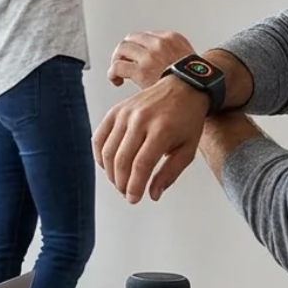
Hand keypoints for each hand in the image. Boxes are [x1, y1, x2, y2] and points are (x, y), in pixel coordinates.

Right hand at [93, 77, 211, 203]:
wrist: (182, 88)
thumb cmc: (187, 120)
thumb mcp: (188, 149)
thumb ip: (170, 173)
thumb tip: (152, 194)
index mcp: (162, 130)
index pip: (141, 164)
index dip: (134, 186)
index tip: (134, 199)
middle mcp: (141, 120)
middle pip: (122, 160)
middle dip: (122, 183)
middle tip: (127, 193)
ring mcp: (125, 114)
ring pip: (108, 151)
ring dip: (110, 173)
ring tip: (120, 182)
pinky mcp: (115, 111)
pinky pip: (99, 138)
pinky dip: (100, 156)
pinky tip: (108, 166)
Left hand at [107, 30, 197, 88]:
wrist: (200, 90)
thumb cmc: (194, 79)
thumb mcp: (186, 57)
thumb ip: (171, 53)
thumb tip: (156, 60)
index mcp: (171, 38)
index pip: (144, 35)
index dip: (135, 47)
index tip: (134, 57)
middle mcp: (159, 43)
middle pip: (130, 39)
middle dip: (123, 52)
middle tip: (121, 62)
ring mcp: (150, 55)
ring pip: (121, 50)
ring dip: (116, 60)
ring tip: (118, 72)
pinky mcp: (142, 70)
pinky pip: (118, 67)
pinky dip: (113, 74)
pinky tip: (117, 81)